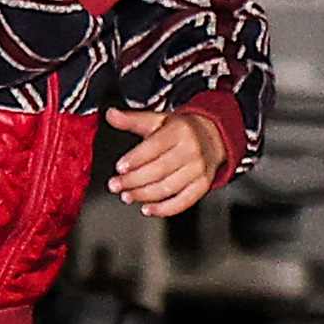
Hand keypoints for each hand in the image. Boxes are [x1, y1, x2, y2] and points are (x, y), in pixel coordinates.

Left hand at [106, 102, 234, 218]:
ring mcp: (198, 169)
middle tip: (115, 185)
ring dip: (144, 195)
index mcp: (179, 131)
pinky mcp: (203, 185)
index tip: (119, 167)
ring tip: (127, 196)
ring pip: (169, 187)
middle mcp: (191, 150)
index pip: (154, 146)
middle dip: (133, 180)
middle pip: (159, 170)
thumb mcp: (157, 119)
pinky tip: (148, 209)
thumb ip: (132, 120)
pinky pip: (183, 201)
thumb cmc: (180, 129)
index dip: (135, 159)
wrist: (212, 136)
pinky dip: (164, 209)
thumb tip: (111, 114)